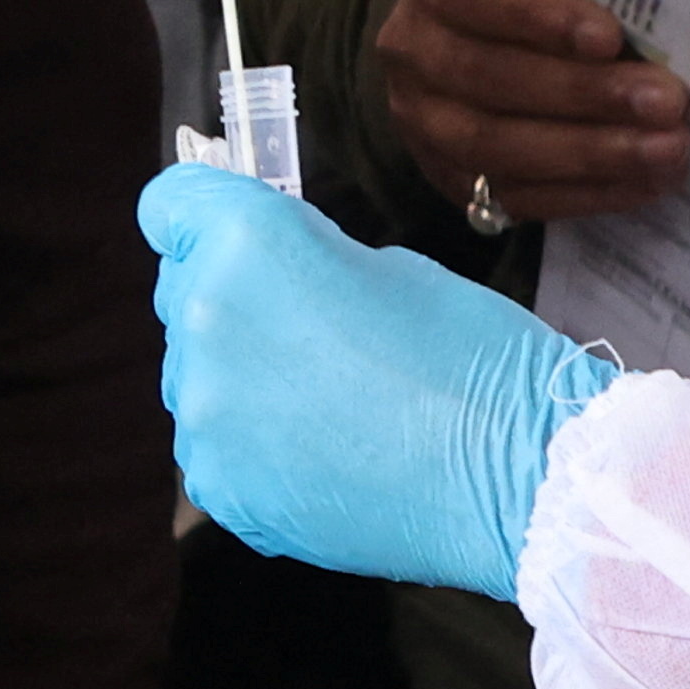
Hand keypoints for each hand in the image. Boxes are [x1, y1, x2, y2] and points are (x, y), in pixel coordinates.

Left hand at [148, 160, 607, 594]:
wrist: (520, 474)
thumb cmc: (475, 357)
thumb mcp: (386, 265)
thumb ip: (301, 260)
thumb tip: (267, 275)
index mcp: (246, 244)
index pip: (169, 206)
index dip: (202, 218)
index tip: (231, 235)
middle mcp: (206, 320)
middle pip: (185, 296)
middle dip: (235, 305)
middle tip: (314, 335)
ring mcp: (205, 410)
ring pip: (197, 378)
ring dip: (245, 382)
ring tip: (333, 407)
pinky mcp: (218, 482)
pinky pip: (216, 449)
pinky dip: (256, 449)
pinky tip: (329, 456)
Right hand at [361, 0, 689, 227]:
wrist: (474, 31)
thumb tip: (669, 31)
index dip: (538, 17)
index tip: (610, 37)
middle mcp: (410, 49)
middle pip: (485, 78)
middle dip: (582, 94)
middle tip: (664, 103)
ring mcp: (420, 119)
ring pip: (493, 145)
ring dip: (588, 153)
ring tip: (664, 150)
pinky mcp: (446, 175)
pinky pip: (510, 195)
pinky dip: (583, 193)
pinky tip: (644, 183)